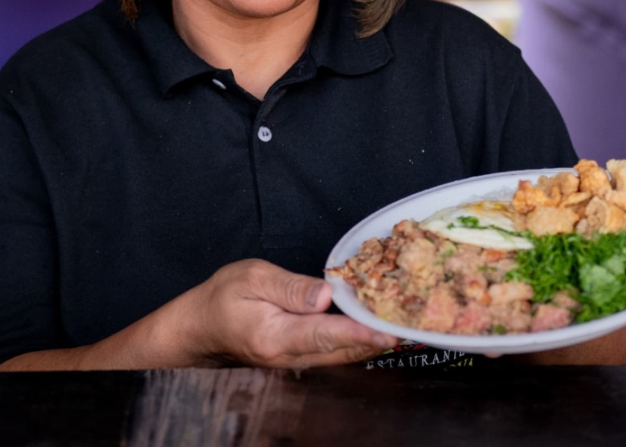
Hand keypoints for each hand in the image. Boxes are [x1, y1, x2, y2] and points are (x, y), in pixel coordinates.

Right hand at [184, 259, 398, 367]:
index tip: (390, 332)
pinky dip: (354, 341)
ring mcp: (294, 361)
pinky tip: (371, 329)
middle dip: (377, 340)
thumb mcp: (252, 278)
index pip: (325, 334)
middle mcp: (289, 355)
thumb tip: (325, 295)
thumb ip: (290, 288)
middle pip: (341, 351)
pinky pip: (331, 352)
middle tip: (413, 327)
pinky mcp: (297, 356)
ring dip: (370, 343)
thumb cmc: (222, 298)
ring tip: (402, 327)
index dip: (360, 332)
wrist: (200, 327)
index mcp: (275, 335)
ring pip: (340, 355)